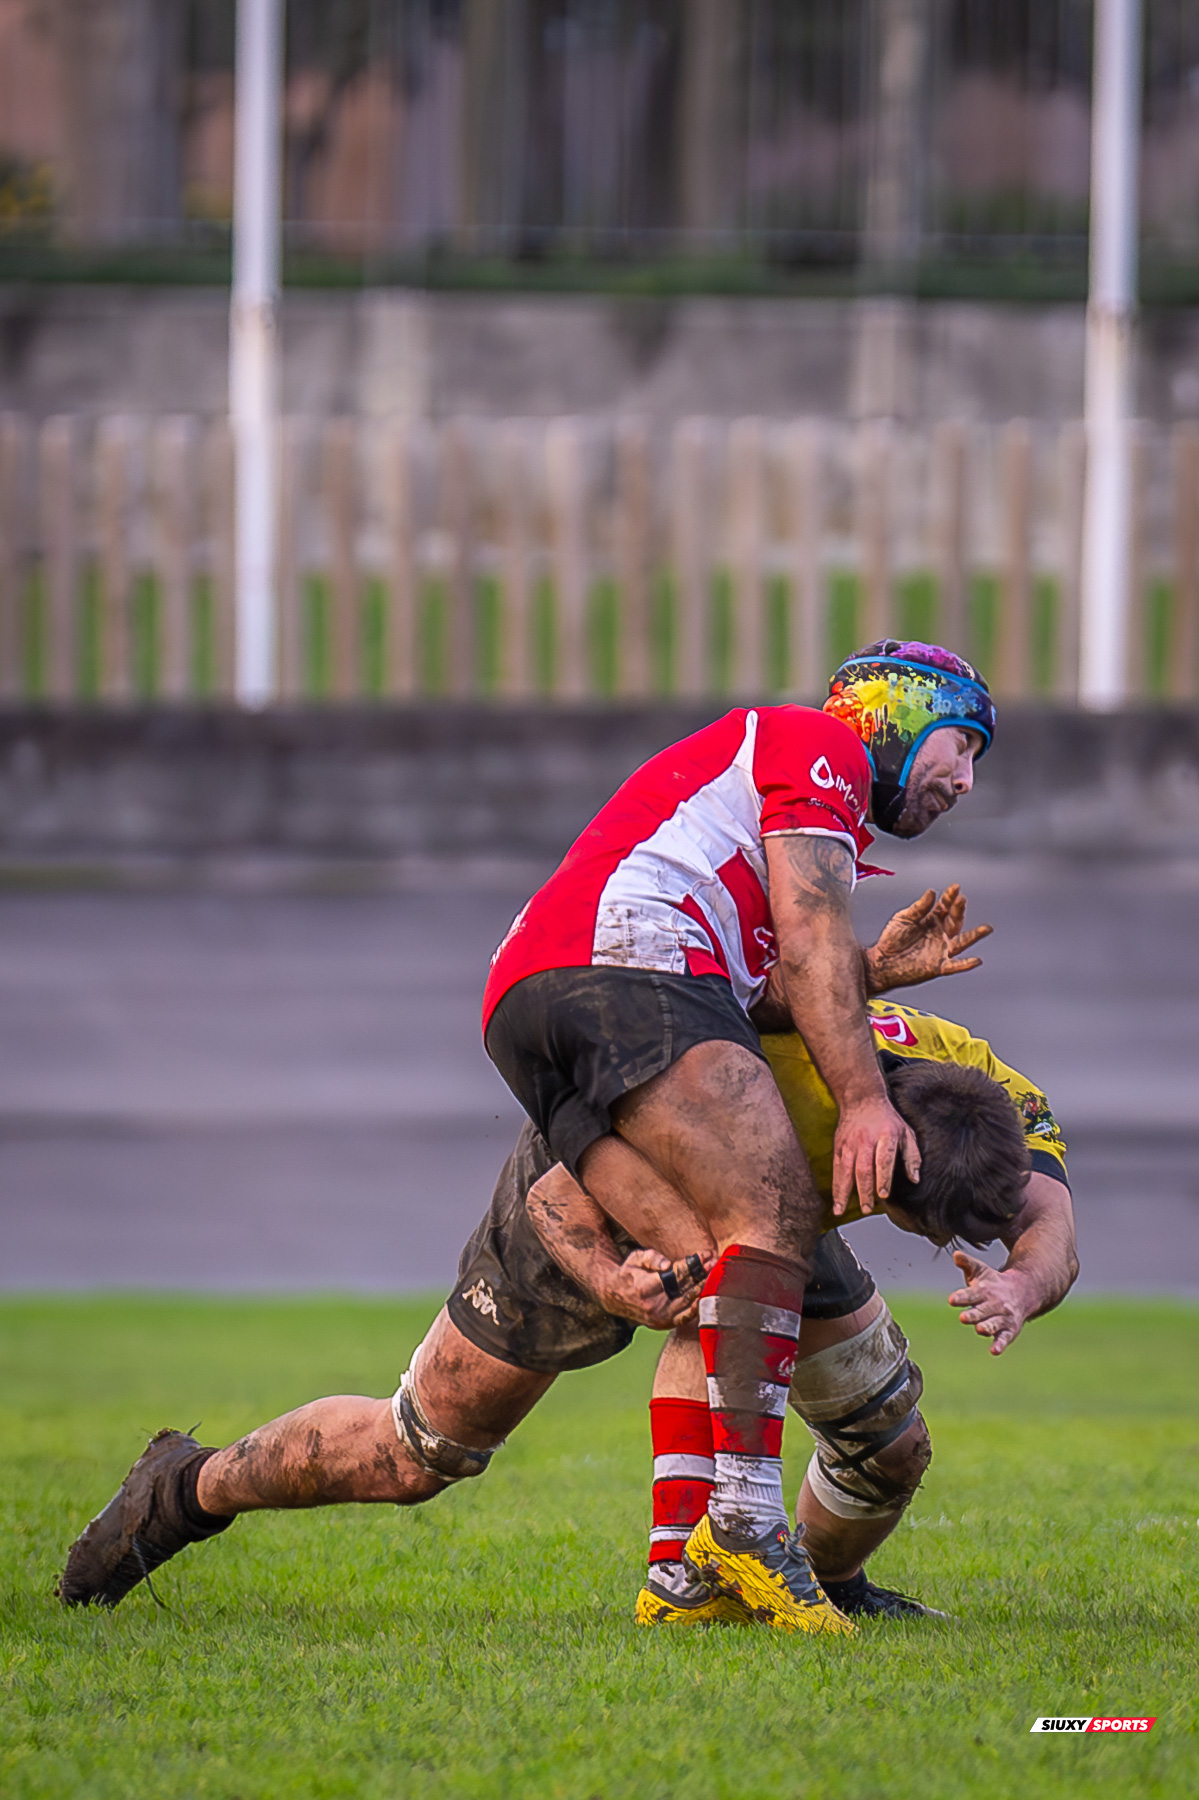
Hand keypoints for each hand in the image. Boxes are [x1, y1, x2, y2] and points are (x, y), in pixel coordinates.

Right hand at [599, 1249, 712, 1329]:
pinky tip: (707, 1296)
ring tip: (715, 1276)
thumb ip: (651, 1258)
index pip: (675, 1275)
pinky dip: (697, 1308)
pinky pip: (685, 1318)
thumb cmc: (628, 1273)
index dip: (692, 1264)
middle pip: (685, 1290)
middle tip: (716, 1263)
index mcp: (645, 1288)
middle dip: (702, 1275)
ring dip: (703, 1289)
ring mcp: (659, 1318)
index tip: (706, 1254)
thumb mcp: (635, 1258)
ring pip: (687, 1303)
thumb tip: (667, 1265)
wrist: (614, 1297)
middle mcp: (653, 1306)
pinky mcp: (663, 1324)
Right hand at [831, 1095, 919, 1215]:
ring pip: (846, 1170)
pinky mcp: (839, 1147)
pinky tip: (836, 1202)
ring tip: (842, 1210)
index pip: (884, 1159)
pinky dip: (835, 1187)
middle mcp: (866, 1140)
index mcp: (886, 1135)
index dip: (883, 1177)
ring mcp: (850, 1144)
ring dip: (844, 1191)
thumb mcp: (906, 1132)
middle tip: (867, 1208)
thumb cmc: (887, 1118)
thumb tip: (915, 1179)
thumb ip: (912, 1156)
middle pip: (864, 1167)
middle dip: (864, 1190)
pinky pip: (836, 1170)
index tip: (883, 1194)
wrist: (861, 1099)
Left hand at [863, 885, 991, 994]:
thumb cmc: (891, 939)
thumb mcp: (903, 918)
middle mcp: (939, 935)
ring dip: (974, 935)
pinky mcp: (938, 966)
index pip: (944, 907)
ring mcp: (940, 950)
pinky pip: (955, 965)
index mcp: (931, 921)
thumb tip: (932, 892)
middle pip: (954, 921)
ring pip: (961, 942)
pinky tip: (977, 960)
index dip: (950, 897)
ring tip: (987, 928)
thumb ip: (918, 908)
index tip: (955, 887)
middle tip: (961, 900)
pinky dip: (966, 964)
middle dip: (958, 910)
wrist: (881, 962)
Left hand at [948, 1251, 1033, 1354]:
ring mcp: (1003, 1317)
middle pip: (982, 1310)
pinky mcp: (1010, 1329)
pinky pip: (1005, 1337)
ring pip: (994, 1323)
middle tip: (963, 1318)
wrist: (1023, 1291)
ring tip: (980, 1330)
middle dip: (973, 1314)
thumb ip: (967, 1263)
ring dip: (987, 1327)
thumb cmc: (993, 1283)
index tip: (952, 1300)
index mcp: (984, 1290)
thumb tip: (956, 1254)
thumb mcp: (981, 1271)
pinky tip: (994, 1351)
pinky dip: (1000, 1344)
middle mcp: (994, 1304)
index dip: (962, 1297)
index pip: (971, 1294)